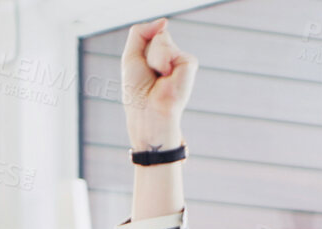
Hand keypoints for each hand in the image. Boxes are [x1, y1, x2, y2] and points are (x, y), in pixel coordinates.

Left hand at [120, 18, 195, 150]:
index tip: (141, 70)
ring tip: (158, 78)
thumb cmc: (137, 91)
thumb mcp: (131, 57)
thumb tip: (164, 21)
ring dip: (153, 59)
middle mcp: (172, 57)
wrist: (147, 113)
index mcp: (158, 57)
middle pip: (156, 35)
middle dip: (147, 53)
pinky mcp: (190, 64)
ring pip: (162, 39)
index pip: (150, 34)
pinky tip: (166, 78)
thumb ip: (141, 33)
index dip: (140, 49)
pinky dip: (162, 62)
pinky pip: (170, 49)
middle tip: (150, 75)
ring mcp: (181, 61)